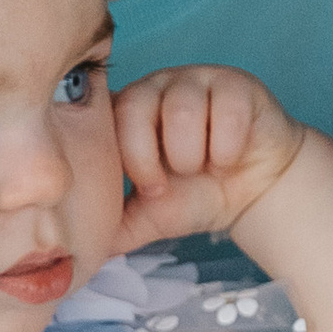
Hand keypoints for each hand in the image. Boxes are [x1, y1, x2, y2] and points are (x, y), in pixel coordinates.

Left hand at [112, 64, 305, 249]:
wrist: (255, 194)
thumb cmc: (198, 195)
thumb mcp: (150, 216)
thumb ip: (114, 226)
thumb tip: (77, 251)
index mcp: (126, 112)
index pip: (105, 117)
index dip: (126, 158)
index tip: (148, 189)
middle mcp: (155, 87)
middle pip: (135, 106)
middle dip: (153, 159)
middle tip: (171, 183)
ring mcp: (194, 80)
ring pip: (182, 110)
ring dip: (194, 156)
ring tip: (205, 168)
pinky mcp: (234, 84)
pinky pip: (226, 112)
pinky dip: (229, 148)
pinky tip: (232, 157)